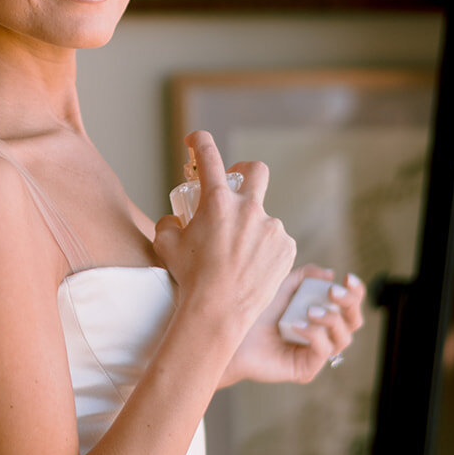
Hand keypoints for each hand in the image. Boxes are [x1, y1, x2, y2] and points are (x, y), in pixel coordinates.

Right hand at [153, 130, 295, 344]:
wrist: (219, 312)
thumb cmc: (190, 277)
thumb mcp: (166, 244)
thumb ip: (169, 222)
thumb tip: (177, 217)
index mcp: (217, 201)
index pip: (208, 155)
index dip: (200, 142)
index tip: (195, 142)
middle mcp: (248, 208)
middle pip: (255, 170)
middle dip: (244, 171)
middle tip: (234, 186)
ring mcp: (271, 227)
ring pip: (262, 217)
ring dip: (251, 228)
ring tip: (237, 257)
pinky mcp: (287, 248)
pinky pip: (276, 240)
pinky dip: (265, 249)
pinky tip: (252, 268)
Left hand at [218, 264, 365, 386]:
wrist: (230, 332)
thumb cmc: (255, 309)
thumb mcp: (282, 286)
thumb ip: (306, 276)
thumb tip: (331, 274)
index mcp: (320, 313)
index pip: (349, 305)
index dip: (355, 292)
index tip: (347, 277)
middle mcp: (322, 335)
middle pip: (354, 322)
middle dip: (349, 304)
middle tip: (333, 292)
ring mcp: (315, 354)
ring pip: (343, 338)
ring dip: (331, 319)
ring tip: (309, 311)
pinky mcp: (307, 369)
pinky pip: (323, 351)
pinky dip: (314, 335)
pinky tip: (295, 325)